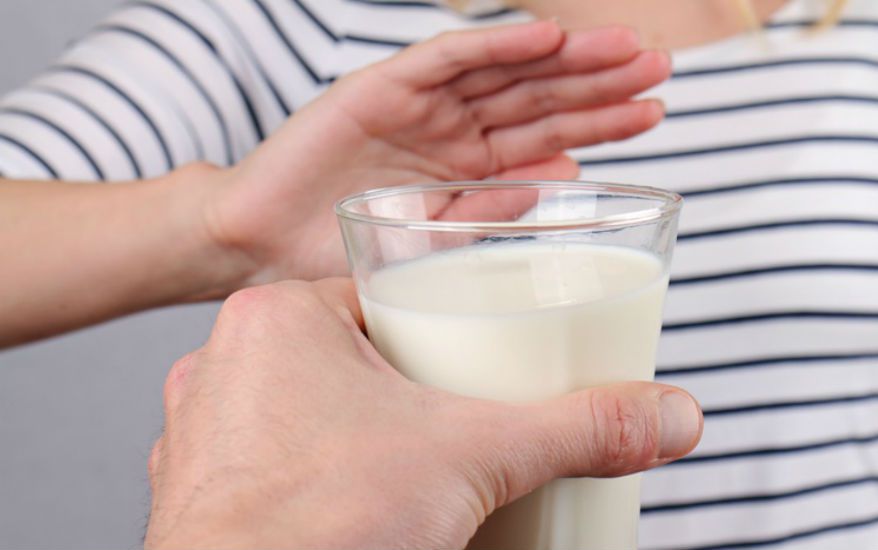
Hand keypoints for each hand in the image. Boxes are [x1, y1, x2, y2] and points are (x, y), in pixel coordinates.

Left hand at [144, 279, 701, 548]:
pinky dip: (310, 473)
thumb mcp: (480, 457)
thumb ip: (580, 428)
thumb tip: (667, 415)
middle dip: (406, 382)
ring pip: (301, 405)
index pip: (381, 295)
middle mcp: (225, 363)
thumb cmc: (322, 526)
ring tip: (408, 460)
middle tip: (456, 413)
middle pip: (348, 352)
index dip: (436, 320)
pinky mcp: (197, 494)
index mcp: (280, 317)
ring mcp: (203, 431)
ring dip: (353, 427)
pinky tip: (349, 502)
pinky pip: (266, 458)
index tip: (474, 351)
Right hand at [200, 21, 670, 284]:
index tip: (656, 112)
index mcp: (470, 167)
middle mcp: (453, 129)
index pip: (549, 137)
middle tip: (659, 67)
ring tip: (623, 48)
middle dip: (600, 82)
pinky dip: (494, 47)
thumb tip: (559, 185)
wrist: (260, 251)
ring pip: (505, 73)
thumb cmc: (340, 254)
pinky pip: (446, 61)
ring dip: (565, 59)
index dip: (602, 122)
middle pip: (540, 97)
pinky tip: (546, 38)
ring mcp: (421, 106)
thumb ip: (489, 210)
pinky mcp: (380, 88)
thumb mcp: (430, 242)